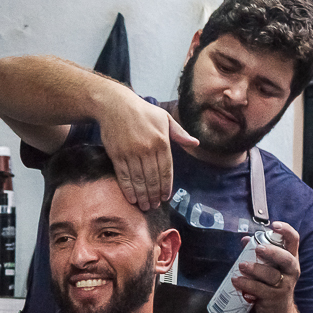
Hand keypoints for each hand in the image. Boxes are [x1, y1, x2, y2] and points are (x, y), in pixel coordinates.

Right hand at [97, 91, 199, 210]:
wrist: (115, 106)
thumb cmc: (142, 111)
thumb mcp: (165, 118)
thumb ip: (180, 133)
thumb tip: (196, 143)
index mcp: (162, 141)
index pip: (166, 169)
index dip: (166, 186)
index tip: (165, 197)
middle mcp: (147, 149)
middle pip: (152, 178)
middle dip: (154, 194)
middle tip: (155, 206)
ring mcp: (131, 153)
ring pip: (139, 179)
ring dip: (142, 195)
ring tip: (145, 205)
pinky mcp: (117, 155)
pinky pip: (124, 175)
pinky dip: (128, 189)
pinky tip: (132, 198)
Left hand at [233, 222, 300, 312]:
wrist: (277, 310)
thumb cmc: (271, 282)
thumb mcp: (268, 266)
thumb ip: (257, 252)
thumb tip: (244, 240)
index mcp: (290, 258)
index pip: (293, 241)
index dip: (286, 231)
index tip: (274, 225)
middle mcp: (292, 270)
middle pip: (286, 258)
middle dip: (272, 252)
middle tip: (257, 248)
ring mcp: (285, 285)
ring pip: (271, 275)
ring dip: (255, 269)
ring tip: (241, 266)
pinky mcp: (275, 298)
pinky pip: (260, 290)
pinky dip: (247, 284)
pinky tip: (236, 280)